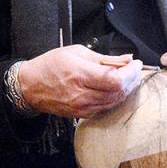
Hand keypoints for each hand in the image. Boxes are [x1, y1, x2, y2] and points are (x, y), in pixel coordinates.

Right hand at [16, 45, 142, 118]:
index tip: (136, 64)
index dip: (131, 73)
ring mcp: (82, 107)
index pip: (116, 80)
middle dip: (132, 80)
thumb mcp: (77, 52)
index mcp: (81, 75)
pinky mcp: (81, 115)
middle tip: (134, 70)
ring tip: (127, 78)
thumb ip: (104, 58)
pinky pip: (105, 108)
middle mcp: (82, 94)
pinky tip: (115, 89)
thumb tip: (126, 59)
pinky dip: (114, 98)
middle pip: (118, 92)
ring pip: (114, 102)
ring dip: (125, 90)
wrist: (30, 86)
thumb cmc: (51, 65)